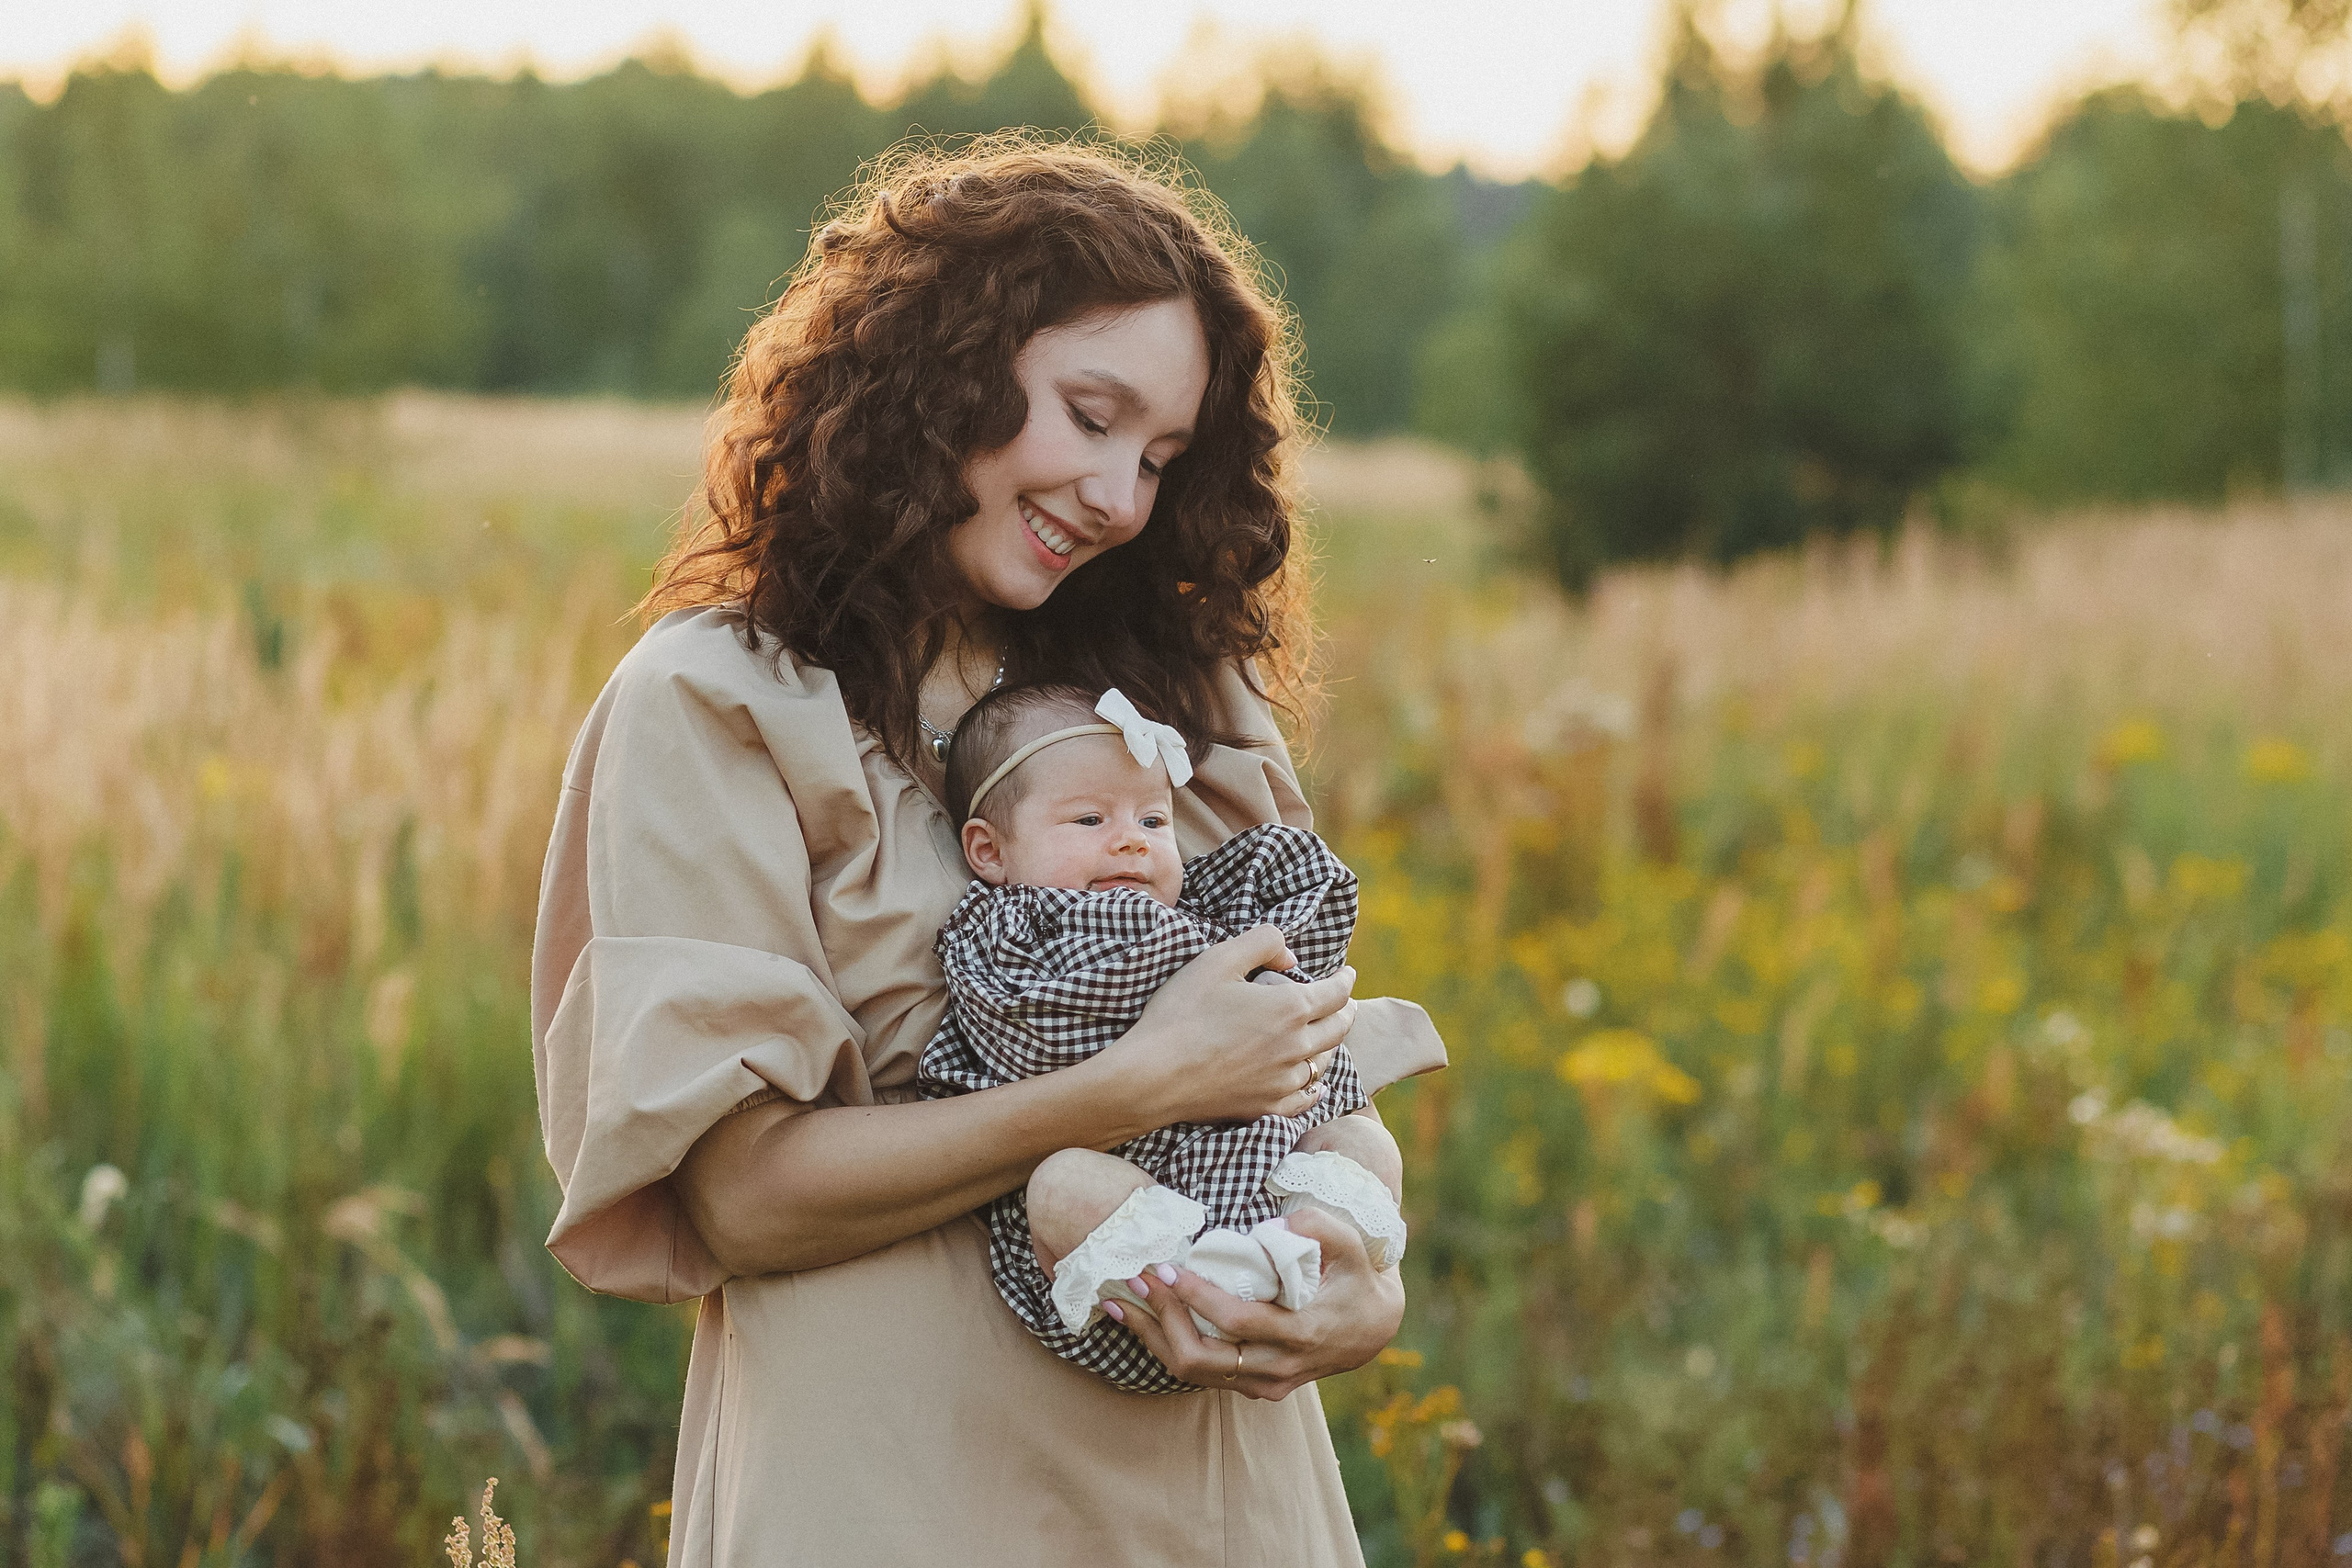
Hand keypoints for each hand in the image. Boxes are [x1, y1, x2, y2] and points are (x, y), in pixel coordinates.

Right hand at [1099, 925, 1356, 1130]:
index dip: (1345, 980)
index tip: (1347, 973)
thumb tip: (1291, 958)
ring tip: (1328, 1035)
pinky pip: (1305, 1099)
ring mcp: (1284, 1081)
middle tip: (1344, 1002)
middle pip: (1338, 1028)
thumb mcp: (1218, 959)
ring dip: (1331, 1045)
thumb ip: (1262, 943)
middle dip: (1345, 1011)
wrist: (1153, 1075)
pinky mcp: (1266, 1107)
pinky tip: (1316, 1085)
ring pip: (1324, 1062)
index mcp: (1290, 1007)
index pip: (1336, 993)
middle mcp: (1296, 1047)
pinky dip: (1316, 1087)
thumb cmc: (1182, 1012)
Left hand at [1105, 1208, 1403, 1400]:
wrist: (1372, 1329)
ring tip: (1121, 1301)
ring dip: (1154, 1337)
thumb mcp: (1353, 1246)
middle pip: (1202, 1360)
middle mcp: (1279, 1368)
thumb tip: (1273, 1227)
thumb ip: (1321, 1228)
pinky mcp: (1253, 1387)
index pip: (1237, 1322)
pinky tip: (1143, 1321)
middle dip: (1162, 1320)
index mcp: (1302, 1332)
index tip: (1167, 1268)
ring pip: (1193, 1374)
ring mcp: (1264, 1384)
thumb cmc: (1356, 1278)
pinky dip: (1168, 1347)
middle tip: (1137, 1280)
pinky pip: (1201, 1375)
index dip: (1197, 1298)